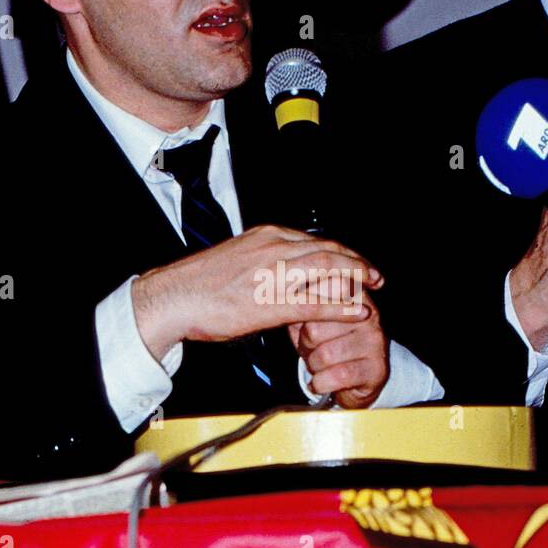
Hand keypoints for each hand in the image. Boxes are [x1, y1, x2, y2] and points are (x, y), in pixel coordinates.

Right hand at [131, 224, 382, 359]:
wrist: (173, 297)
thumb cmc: (198, 283)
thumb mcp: (236, 258)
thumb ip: (262, 260)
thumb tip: (279, 270)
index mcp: (265, 235)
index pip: (315, 239)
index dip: (341, 251)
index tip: (354, 260)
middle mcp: (274, 247)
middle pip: (329, 250)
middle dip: (357, 261)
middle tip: (375, 274)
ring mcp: (274, 273)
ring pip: (329, 270)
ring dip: (357, 279)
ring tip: (374, 288)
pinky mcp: (271, 302)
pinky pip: (317, 302)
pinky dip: (343, 306)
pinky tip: (359, 311)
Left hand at [289, 297, 388, 408]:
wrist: (357, 380)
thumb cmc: (329, 344)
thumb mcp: (312, 321)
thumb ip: (300, 306)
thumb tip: (286, 302)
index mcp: (351, 295)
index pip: (320, 292)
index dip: (301, 313)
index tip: (299, 322)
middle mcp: (368, 314)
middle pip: (314, 328)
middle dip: (305, 346)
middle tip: (311, 349)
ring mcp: (375, 341)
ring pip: (325, 355)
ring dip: (314, 367)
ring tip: (319, 366)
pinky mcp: (376, 368)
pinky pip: (337, 376)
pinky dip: (321, 384)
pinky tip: (321, 383)